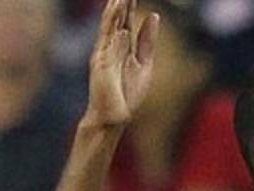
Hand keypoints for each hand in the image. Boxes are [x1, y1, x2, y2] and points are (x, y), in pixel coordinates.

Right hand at [83, 0, 159, 128]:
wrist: (115, 116)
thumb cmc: (128, 94)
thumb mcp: (144, 63)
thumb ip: (147, 41)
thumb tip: (153, 15)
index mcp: (124, 47)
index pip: (127, 20)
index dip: (131, 5)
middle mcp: (112, 46)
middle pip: (117, 19)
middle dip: (122, 2)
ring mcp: (104, 53)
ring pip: (110, 25)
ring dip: (114, 9)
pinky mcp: (100, 62)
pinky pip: (105, 40)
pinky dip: (111, 26)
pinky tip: (116, 14)